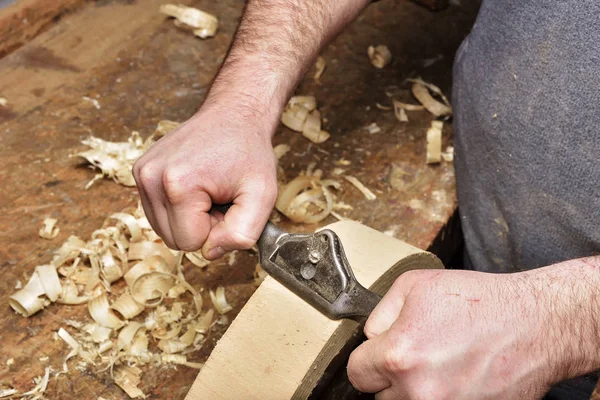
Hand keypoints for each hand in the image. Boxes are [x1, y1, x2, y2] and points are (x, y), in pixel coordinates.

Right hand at [133, 102, 277, 258]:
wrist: (235, 113)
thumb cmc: (249, 151)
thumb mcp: (262, 194)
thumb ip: (242, 233)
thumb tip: (211, 252)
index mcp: (177, 185)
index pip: (191, 243)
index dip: (216, 229)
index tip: (227, 202)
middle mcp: (150, 178)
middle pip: (175, 240)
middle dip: (202, 226)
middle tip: (219, 197)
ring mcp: (142, 173)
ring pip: (165, 230)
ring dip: (191, 219)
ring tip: (208, 191)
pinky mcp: (140, 171)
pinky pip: (158, 213)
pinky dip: (179, 208)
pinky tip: (196, 186)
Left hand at [347, 269, 557, 399]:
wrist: (536, 324)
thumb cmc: (479, 302)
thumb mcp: (415, 286)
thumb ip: (380, 314)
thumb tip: (370, 337)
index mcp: (398, 355)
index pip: (357, 373)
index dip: (367, 359)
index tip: (380, 353)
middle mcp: (418, 391)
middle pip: (381, 395)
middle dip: (392, 375)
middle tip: (419, 354)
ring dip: (415, 390)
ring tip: (440, 364)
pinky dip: (442, 397)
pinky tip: (457, 376)